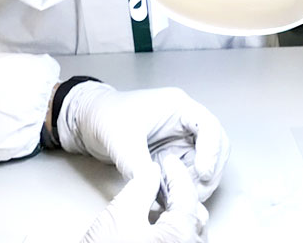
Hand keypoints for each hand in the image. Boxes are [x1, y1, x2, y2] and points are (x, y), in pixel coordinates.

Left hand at [57, 82, 228, 201]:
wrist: (89, 121)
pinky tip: (168, 195)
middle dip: (208, 172)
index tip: (203, 172)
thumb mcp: (121, 138)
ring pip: (204, 165)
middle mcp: (184, 122)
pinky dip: (182, 187)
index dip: (211, 150)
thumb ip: (137, 163)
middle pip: (214, 148)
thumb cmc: (105, 115)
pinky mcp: (172, 157)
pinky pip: (187, 175)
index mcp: (177, 106)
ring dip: (196, 183)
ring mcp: (179, 140)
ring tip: (176, 195)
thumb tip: (151, 188)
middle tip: (193, 191)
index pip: (208, 126)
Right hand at [80, 154, 205, 242]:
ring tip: (158, 197)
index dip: (177, 173)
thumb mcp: (122, 212)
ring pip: (189, 233)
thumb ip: (142, 186)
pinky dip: (172, 228)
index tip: (168, 161)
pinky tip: (154, 222)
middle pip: (194, 216)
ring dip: (177, 211)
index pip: (187, 196)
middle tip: (164, 176)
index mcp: (182, 236)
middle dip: (181, 192)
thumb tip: (151, 173)